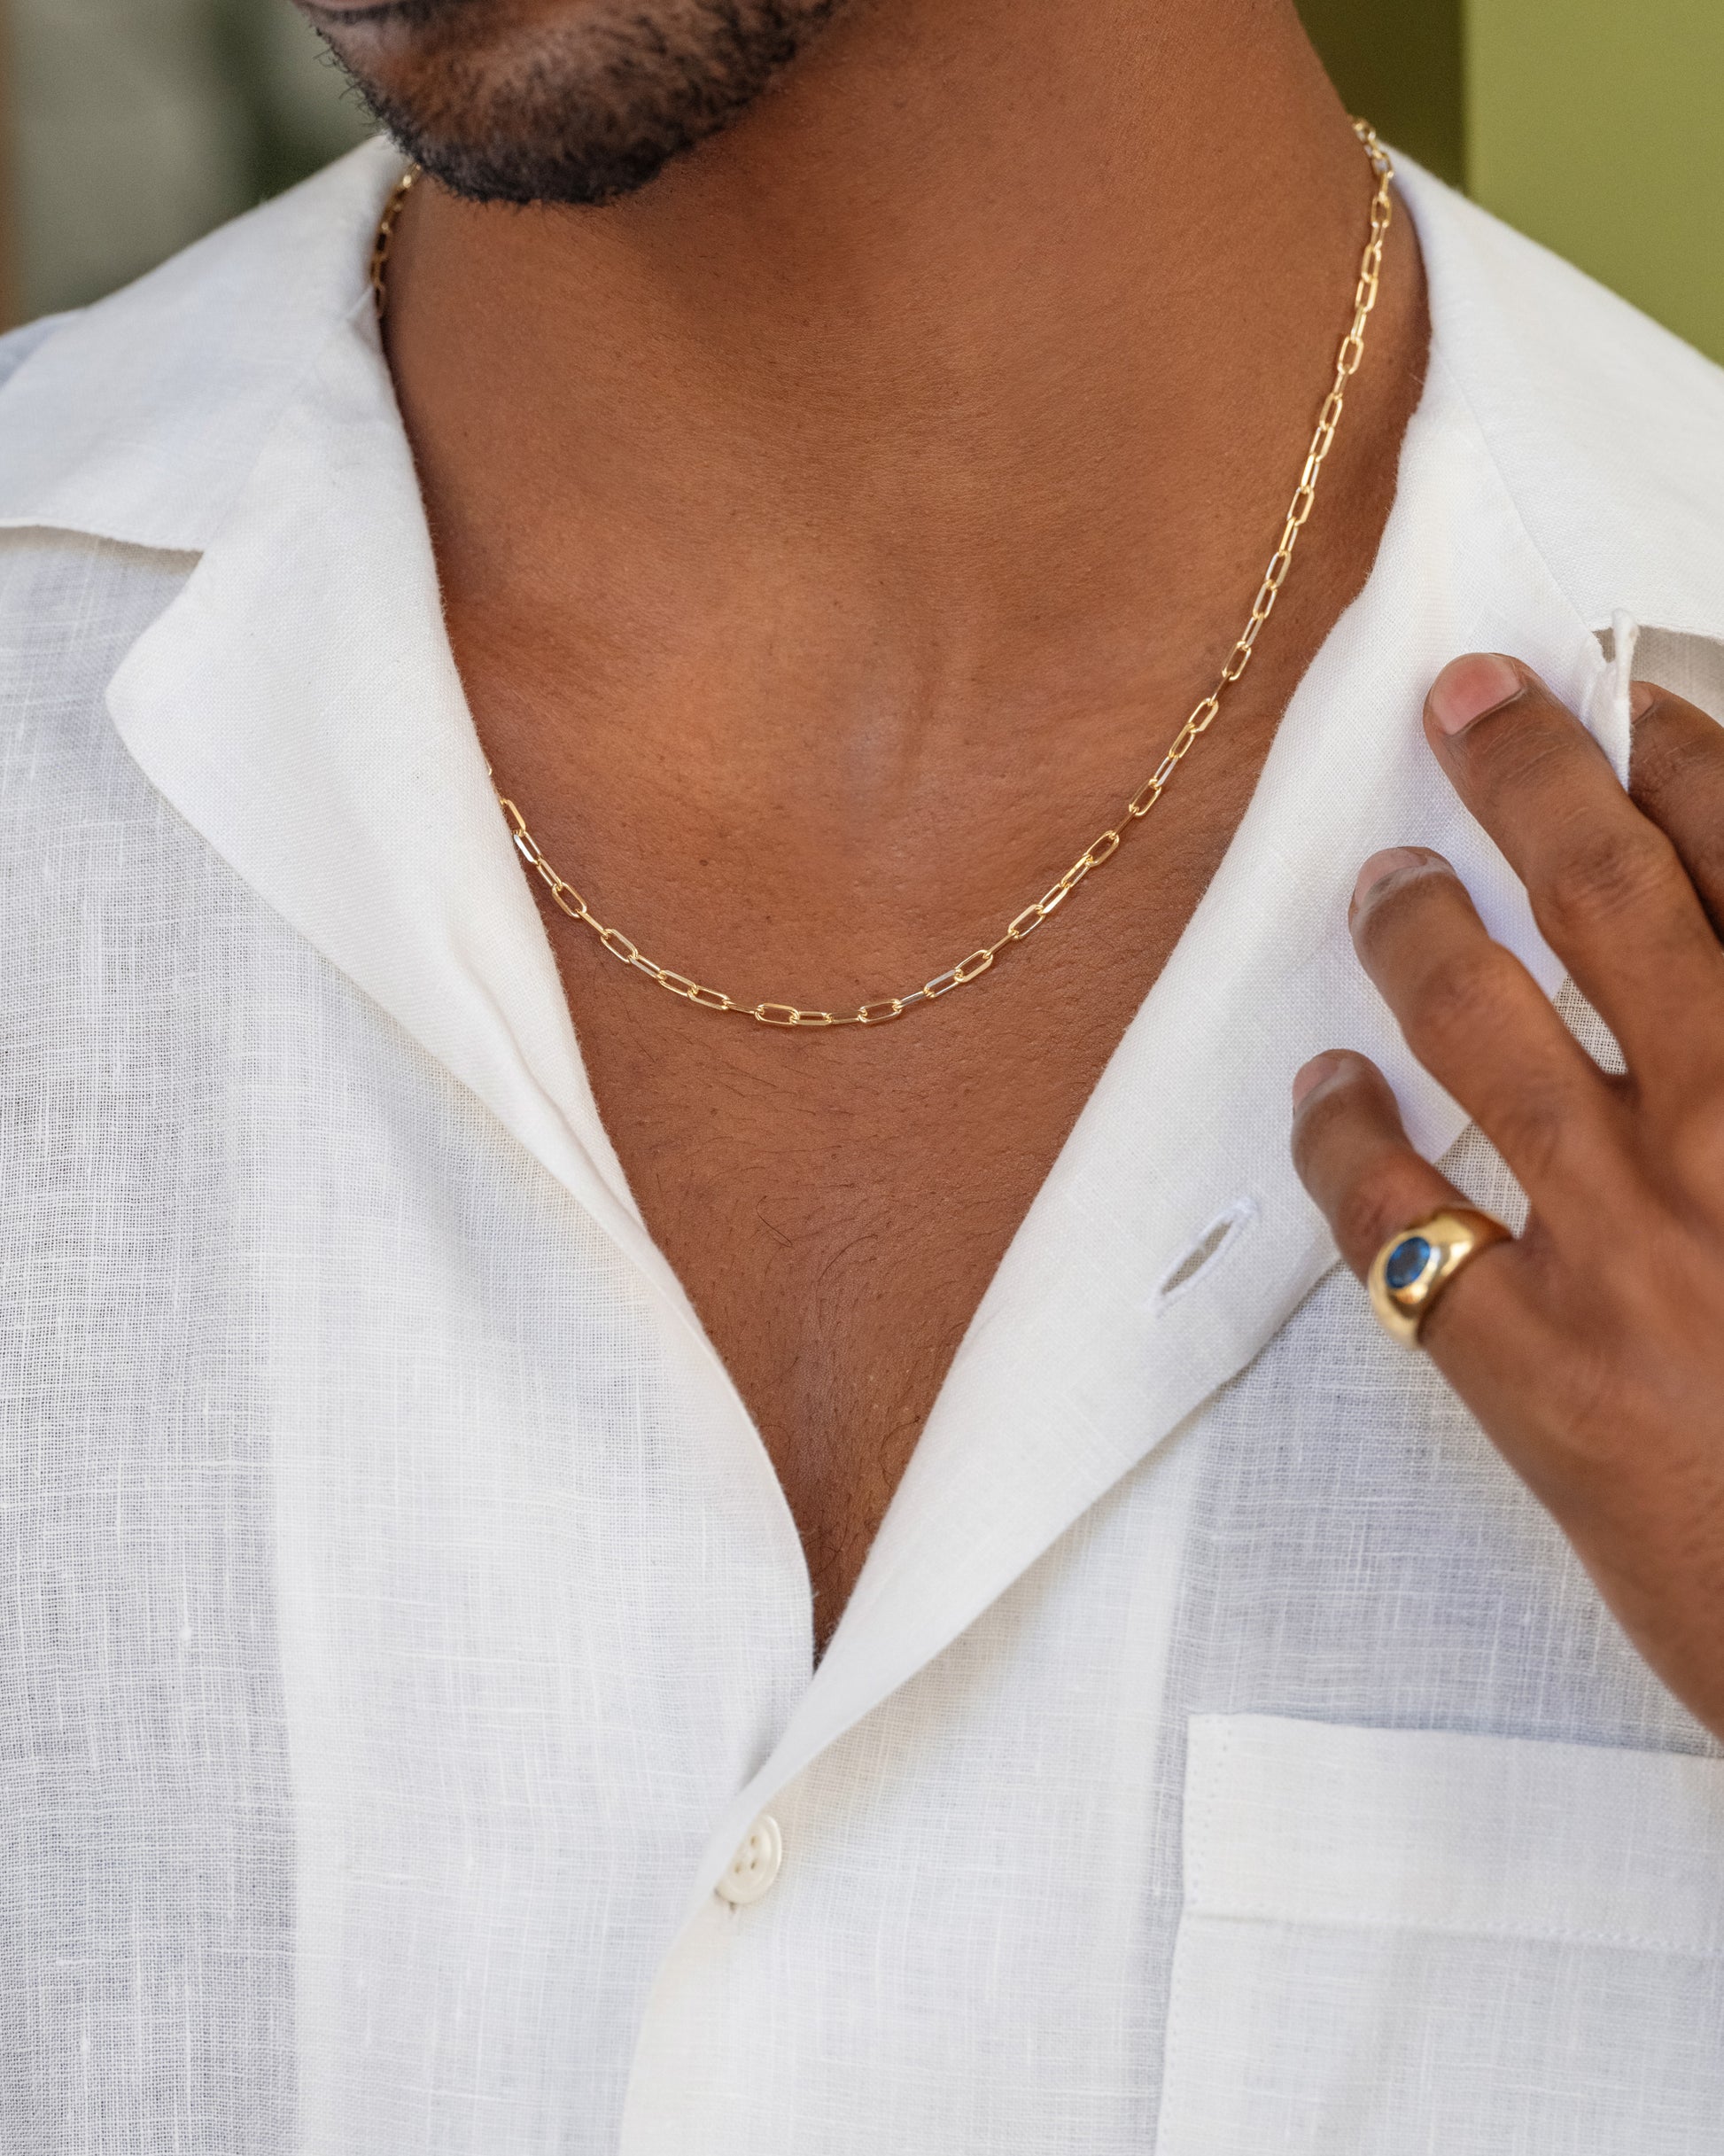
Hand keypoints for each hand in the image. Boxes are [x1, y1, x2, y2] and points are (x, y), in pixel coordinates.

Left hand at [1291, 653, 1723, 1741]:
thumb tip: (1706, 958)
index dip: (1681, 755)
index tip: (1625, 695)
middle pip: (1612, 897)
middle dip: (1532, 773)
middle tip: (1466, 700)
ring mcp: (1628, 1244)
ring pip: (1481, 1023)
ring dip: (1417, 928)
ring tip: (1384, 881)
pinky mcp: (1535, 1363)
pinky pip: (1391, 1216)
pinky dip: (1339, 1137)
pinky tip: (1320, 1092)